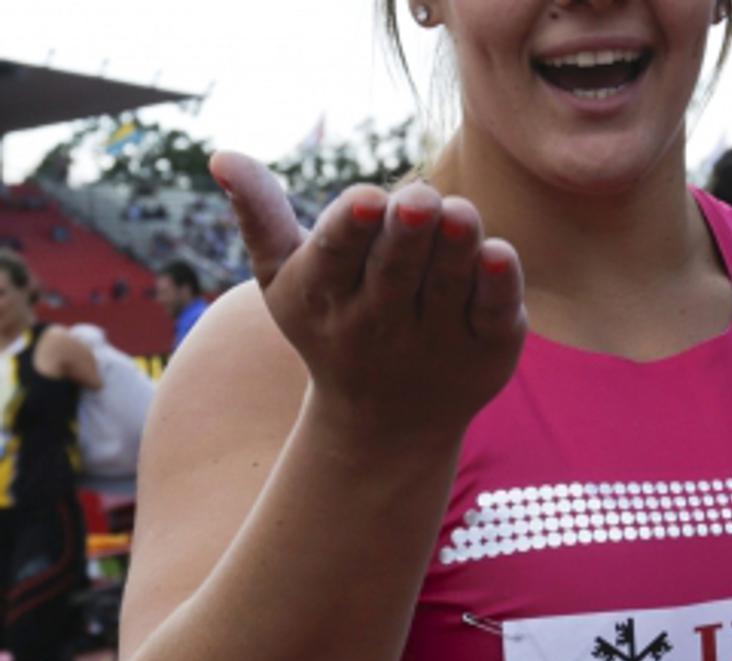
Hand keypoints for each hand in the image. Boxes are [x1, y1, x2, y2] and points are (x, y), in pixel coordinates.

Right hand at [208, 152, 525, 441]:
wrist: (386, 423)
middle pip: (396, 270)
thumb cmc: (331, 325)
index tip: (365, 201)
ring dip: (456, 248)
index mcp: (326, 295)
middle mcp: (381, 321)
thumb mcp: (285, 279)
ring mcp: (438, 338)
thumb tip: (220, 156)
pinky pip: (493, 313)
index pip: (336, 256)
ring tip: (461, 213)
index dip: (351, 229)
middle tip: (420, 198)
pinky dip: (499, 287)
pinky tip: (500, 254)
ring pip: (448, 286)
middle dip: (407, 232)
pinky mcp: (488, 349)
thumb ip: (260, 216)